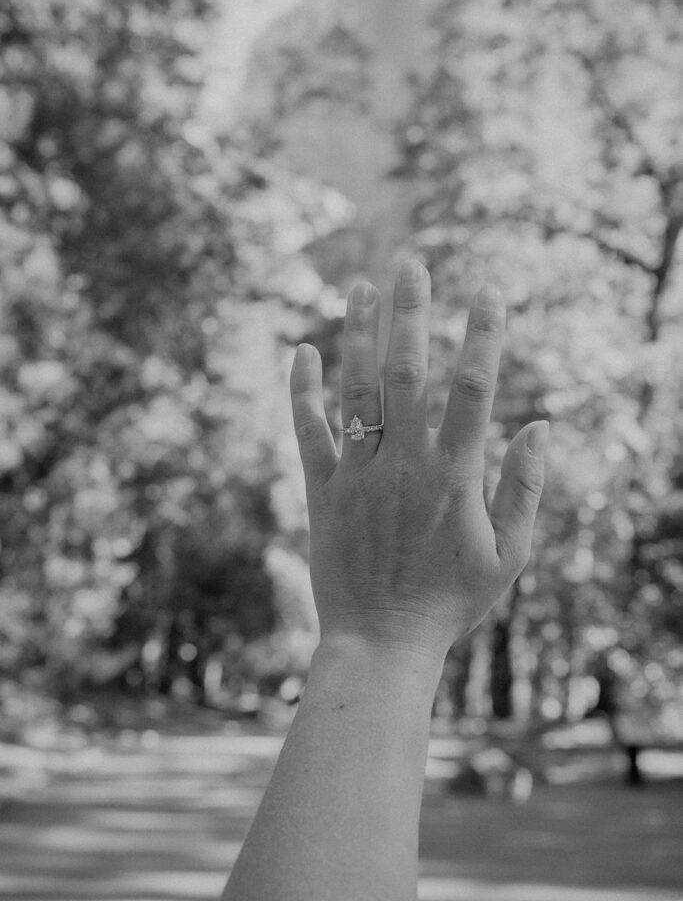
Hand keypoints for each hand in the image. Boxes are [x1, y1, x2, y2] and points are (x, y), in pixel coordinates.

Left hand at [290, 259, 547, 663]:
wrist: (381, 643)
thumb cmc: (451, 602)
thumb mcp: (509, 555)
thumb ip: (526, 489)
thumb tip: (540, 426)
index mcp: (455, 475)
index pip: (474, 389)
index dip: (483, 337)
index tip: (488, 294)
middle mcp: (404, 464)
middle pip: (408, 372)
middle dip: (412, 314)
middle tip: (413, 265)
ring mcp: (359, 475)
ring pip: (357, 391)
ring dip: (359, 334)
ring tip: (361, 286)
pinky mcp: (322, 491)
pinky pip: (309, 431)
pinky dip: (302, 390)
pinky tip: (302, 350)